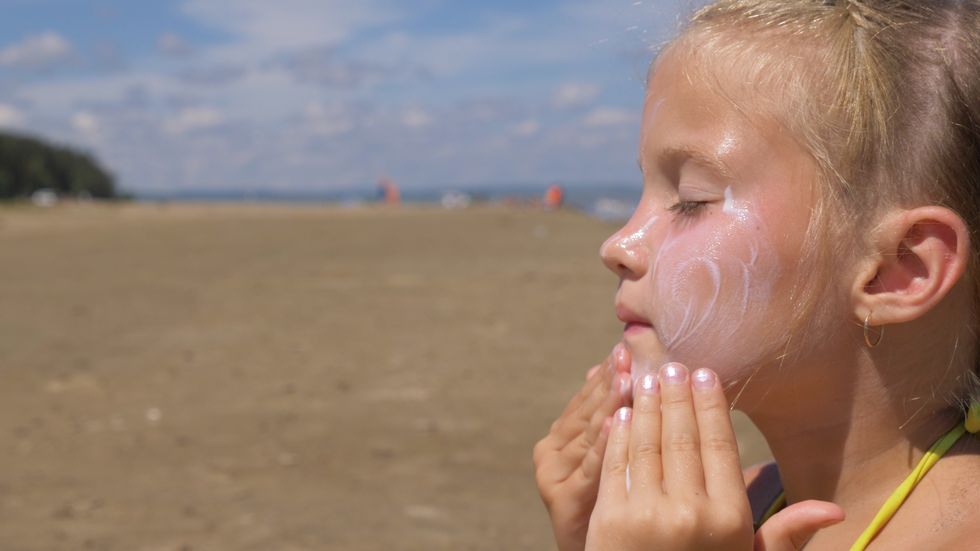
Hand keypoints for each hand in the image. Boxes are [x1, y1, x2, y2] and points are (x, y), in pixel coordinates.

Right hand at [534, 343, 632, 550]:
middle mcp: (551, 452)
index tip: (624, 346)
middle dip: (609, 380)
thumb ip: (600, 414)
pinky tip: (614, 424)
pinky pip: (590, 469)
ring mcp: (554, 475)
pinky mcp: (562, 500)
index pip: (586, 397)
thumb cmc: (611, 502)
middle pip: (586, 411)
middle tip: (627, 352)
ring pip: (588, 434)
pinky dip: (601, 445)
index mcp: (560, 436)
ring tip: (627, 378)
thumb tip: (600, 364)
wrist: (600, 550)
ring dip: (608, 405)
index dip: (606, 372)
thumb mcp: (605, 454)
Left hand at [585, 363, 842, 550]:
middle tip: (674, 363)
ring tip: (648, 377)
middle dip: (677, 395)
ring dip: (647, 405)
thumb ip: (786, 535)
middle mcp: (690, 514)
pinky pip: (615, 465)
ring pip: (646, 444)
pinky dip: (617, 435)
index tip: (706, 374)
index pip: (719, 446)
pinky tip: (621, 412)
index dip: (710, 406)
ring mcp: (646, 516)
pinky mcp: (608, 520)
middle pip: (682, 438)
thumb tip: (835, 511)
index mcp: (730, 520)